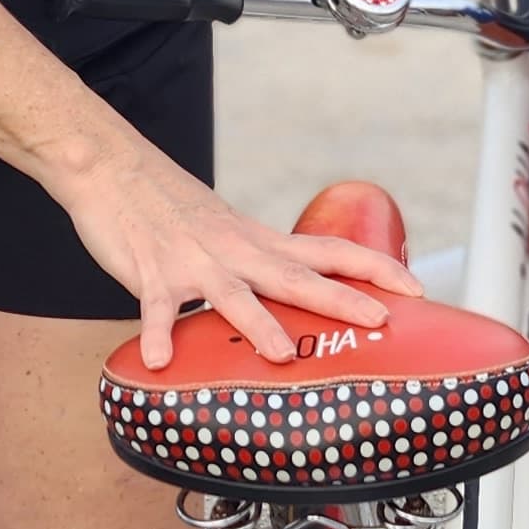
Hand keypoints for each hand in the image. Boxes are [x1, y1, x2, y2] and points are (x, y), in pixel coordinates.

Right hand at [59, 138, 422, 376]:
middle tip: (379, 321)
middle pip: (296, 276)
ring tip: (284, 354)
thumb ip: (256, 266)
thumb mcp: (228, 232)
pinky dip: (159, 334)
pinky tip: (159, 362)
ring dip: (259, 324)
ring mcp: (194, 261)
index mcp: (258, 242)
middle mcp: (235, 250)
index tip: (416, 288)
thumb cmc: (170, 208)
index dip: (375, 268)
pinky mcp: (151, 272)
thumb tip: (289, 307)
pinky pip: (156, 309)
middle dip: (339, 299)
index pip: (330, 250)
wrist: (112, 166)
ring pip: (233, 295)